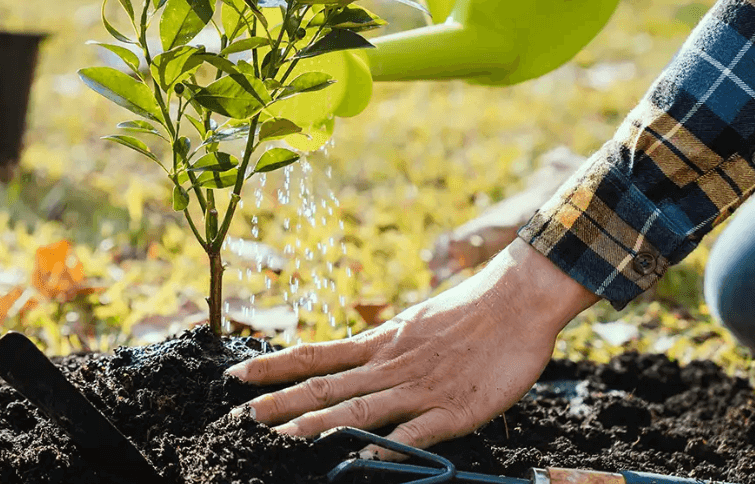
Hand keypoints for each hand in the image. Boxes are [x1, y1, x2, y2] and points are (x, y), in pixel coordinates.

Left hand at [225, 240, 597, 455]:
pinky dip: (387, 444)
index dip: (274, 366)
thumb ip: (386, 347)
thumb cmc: (470, 312)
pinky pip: (415, 431)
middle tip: (242, 416)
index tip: (236, 376)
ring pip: (360, 408)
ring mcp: (421, 388)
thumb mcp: (416, 324)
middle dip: (282, 402)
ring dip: (320, 423)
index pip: (315, 355)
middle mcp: (391, 364)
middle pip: (327, 384)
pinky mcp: (455, 410)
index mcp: (381, 343)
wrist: (518, 298)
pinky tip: (360, 455)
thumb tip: (354, 362)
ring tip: (283, 438)